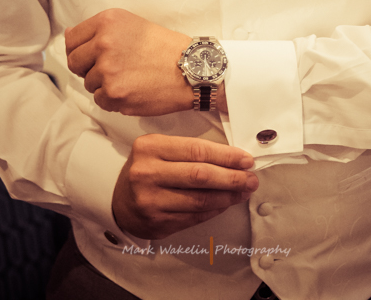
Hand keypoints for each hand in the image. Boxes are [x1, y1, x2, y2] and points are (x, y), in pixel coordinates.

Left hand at [65, 8, 225, 114]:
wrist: (190, 69)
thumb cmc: (163, 47)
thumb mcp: (131, 24)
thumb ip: (99, 30)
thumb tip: (69, 38)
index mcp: (107, 22)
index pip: (71, 39)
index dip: (80, 50)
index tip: (91, 55)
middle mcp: (104, 43)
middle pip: (74, 63)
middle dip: (88, 68)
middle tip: (111, 69)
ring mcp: (107, 70)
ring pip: (89, 84)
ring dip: (104, 84)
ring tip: (130, 77)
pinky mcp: (114, 94)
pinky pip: (100, 100)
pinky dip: (113, 99)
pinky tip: (132, 89)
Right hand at [113, 134, 257, 238]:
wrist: (119, 201)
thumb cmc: (147, 170)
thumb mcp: (160, 150)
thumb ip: (189, 151)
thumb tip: (231, 159)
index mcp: (150, 147)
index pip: (196, 150)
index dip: (226, 156)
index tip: (246, 160)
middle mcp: (147, 173)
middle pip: (200, 175)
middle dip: (232, 177)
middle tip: (251, 178)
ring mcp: (151, 200)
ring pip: (200, 199)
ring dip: (228, 196)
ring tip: (243, 191)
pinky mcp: (157, 223)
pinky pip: (194, 216)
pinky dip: (214, 210)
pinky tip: (226, 203)